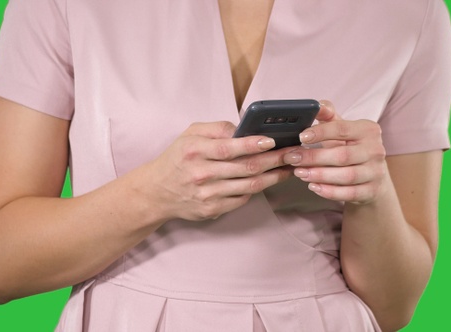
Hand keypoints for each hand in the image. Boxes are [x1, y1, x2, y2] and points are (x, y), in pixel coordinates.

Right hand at [139, 121, 292, 220]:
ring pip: (249, 185)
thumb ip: (216, 128)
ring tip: (288, 167)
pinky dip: (257, 188)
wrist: (157, 191)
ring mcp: (207, 194)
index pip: (228, 147)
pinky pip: (242, 198)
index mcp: (194, 151)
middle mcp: (201, 173)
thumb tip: (244, 127)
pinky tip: (269, 180)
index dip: (252, 144)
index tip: (272, 141)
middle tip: (293, 154)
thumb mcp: (190, 134)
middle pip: (245, 167)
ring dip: (273, 176)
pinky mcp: (212, 209)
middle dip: (274, 160)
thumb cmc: (177, 158)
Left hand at [283, 100, 386, 204]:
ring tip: (300, 173)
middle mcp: (375, 150)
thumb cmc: (350, 147)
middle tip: (293, 159)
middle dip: (314, 157)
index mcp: (368, 130)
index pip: (342, 129)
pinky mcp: (372, 190)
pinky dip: (329, 191)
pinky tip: (313, 186)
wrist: (372, 175)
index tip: (301, 136)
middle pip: (342, 155)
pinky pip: (349, 193)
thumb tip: (316, 105)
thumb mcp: (342, 129)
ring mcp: (376, 172)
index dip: (320, 132)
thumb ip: (328, 116)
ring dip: (319, 175)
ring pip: (346, 176)